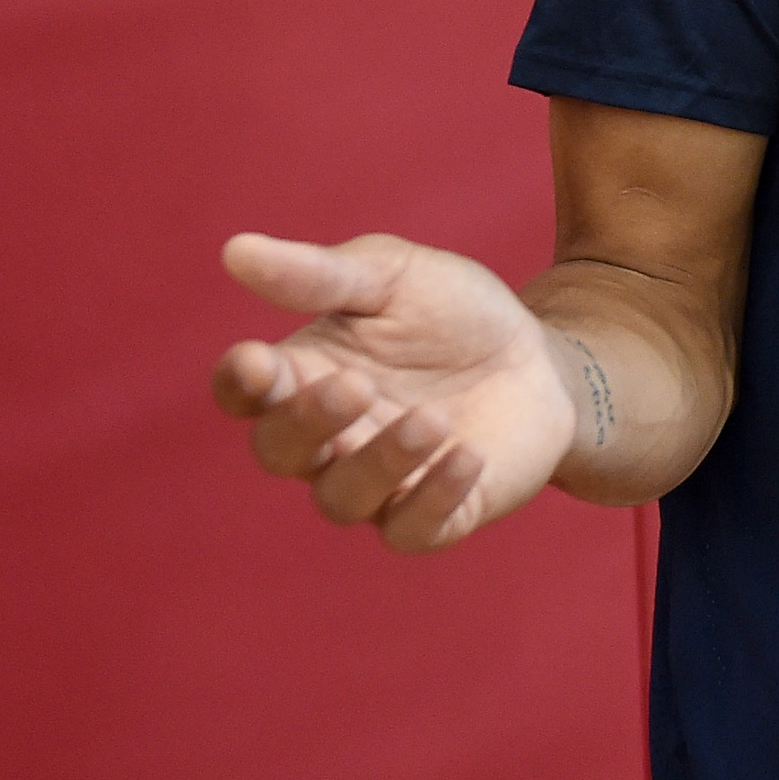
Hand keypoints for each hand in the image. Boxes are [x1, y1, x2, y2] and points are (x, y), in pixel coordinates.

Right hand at [209, 232, 576, 551]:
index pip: (244, 393)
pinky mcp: (437, 515)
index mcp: (304, 375)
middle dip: (309, 422)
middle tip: (353, 384)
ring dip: (381, 461)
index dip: (241, 383)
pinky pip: (413, 529)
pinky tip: (467, 455)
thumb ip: (320, 275)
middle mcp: (327, 440)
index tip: (258, 361)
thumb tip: (236, 250)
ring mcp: (379, 484)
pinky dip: (435, 498)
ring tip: (431, 418)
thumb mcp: (394, 277)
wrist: (543, 358)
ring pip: (343, 498)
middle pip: (281, 451)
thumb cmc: (452, 314)